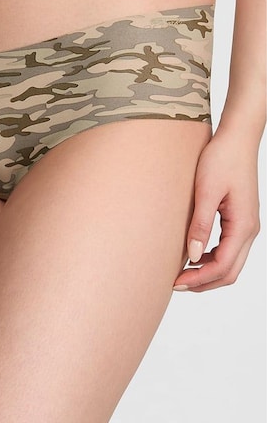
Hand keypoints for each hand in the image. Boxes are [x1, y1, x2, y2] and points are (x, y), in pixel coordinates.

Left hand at [173, 129, 260, 291]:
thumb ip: (200, 224)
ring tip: (182, 273)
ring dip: (208, 273)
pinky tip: (193, 255)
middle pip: (229, 272)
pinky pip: (228, 248)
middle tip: (176, 284)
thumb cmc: (221, 159)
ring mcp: (246, 225)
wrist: (236, 139)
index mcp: (243, 226)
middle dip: (203, 282)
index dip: (198, 279)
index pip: (222, 266)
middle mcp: (249, 230)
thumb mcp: (206, 191)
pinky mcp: (239, 219)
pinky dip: (212, 259)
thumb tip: (192, 256)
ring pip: (230, 262)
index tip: (175, 282)